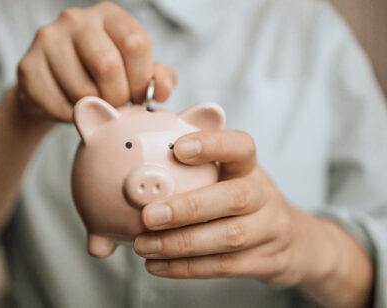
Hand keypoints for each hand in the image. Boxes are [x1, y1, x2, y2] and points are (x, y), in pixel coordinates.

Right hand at [15, 2, 175, 122]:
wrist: (54, 88)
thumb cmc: (101, 77)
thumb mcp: (135, 72)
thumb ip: (158, 77)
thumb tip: (162, 90)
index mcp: (109, 15)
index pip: (136, 43)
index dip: (142, 79)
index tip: (138, 95)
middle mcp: (76, 19)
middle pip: (108, 66)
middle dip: (118, 97)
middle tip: (115, 104)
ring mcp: (48, 40)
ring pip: (83, 90)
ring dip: (95, 109)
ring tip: (94, 105)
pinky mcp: (28, 67)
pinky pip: (61, 106)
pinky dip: (74, 117)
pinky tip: (74, 109)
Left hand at [133, 130, 372, 305]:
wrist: (291, 241)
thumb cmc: (244, 202)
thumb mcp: (230, 176)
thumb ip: (196, 166)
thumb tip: (141, 164)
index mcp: (250, 169)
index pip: (240, 147)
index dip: (212, 145)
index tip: (178, 148)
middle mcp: (264, 197)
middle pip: (235, 198)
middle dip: (188, 207)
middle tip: (149, 215)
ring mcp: (270, 231)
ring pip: (228, 238)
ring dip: (179, 244)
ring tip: (144, 245)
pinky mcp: (267, 262)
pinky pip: (224, 266)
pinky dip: (186, 267)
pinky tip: (157, 265)